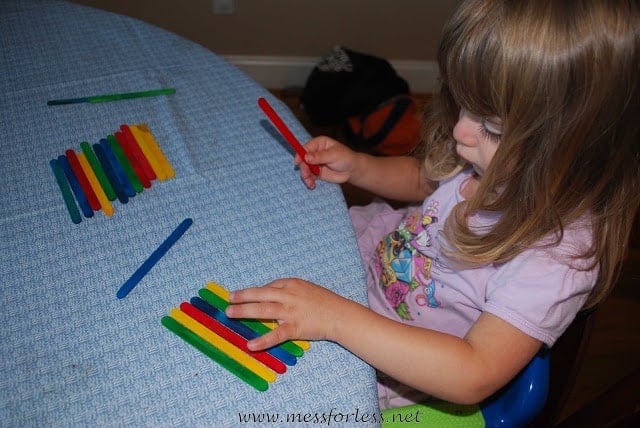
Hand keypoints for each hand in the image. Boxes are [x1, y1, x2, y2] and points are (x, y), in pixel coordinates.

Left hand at [226, 278, 352, 350]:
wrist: (341, 315)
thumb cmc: (325, 302)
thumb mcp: (307, 289)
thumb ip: (290, 292)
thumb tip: (273, 296)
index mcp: (291, 284)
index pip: (268, 287)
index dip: (254, 292)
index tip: (243, 295)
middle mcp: (288, 295)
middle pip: (260, 294)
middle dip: (242, 296)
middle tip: (229, 299)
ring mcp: (291, 311)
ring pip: (263, 310)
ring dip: (244, 311)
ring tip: (230, 313)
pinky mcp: (295, 327)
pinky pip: (276, 334)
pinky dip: (262, 340)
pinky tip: (251, 345)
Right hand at [295, 136, 357, 188]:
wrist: (352, 170)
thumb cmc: (345, 158)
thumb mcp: (333, 155)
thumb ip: (320, 156)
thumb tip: (306, 157)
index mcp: (319, 143)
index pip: (306, 147)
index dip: (300, 154)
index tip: (297, 162)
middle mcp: (315, 152)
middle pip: (303, 159)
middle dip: (303, 168)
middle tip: (306, 175)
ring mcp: (315, 163)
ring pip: (305, 169)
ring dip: (305, 176)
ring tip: (310, 183)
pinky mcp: (316, 172)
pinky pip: (309, 176)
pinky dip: (309, 181)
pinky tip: (312, 185)